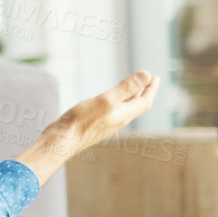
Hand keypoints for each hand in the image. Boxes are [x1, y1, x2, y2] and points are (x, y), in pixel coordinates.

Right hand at [15, 71, 159, 183]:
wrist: (62, 141)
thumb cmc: (81, 121)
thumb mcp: (105, 100)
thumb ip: (126, 88)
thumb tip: (147, 75)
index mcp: (123, 115)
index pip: (144, 101)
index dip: (151, 88)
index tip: (155, 77)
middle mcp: (117, 120)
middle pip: (136, 105)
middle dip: (144, 91)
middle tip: (149, 80)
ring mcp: (106, 123)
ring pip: (125, 108)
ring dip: (132, 96)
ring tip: (133, 88)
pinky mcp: (95, 124)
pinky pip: (112, 111)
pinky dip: (118, 102)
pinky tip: (109, 100)